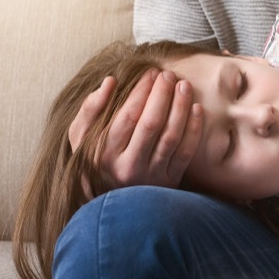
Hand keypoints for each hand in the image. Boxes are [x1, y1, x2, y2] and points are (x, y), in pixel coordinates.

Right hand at [68, 69, 202, 188]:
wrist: (111, 205)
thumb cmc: (96, 160)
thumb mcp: (81, 138)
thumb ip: (90, 109)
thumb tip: (110, 82)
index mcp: (103, 154)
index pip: (127, 116)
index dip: (141, 91)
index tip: (150, 73)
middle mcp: (127, 166)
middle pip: (151, 124)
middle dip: (162, 95)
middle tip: (169, 75)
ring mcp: (150, 176)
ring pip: (171, 137)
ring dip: (180, 107)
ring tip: (184, 85)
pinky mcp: (169, 182)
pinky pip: (185, 153)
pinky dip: (194, 129)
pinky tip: (196, 108)